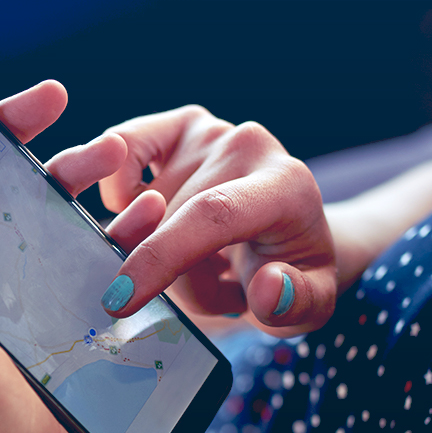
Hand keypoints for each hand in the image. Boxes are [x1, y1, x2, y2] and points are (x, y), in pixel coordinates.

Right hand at [49, 106, 336, 335]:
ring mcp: (211, 132)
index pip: (212, 214)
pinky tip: (146, 215)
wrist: (291, 233)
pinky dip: (119, 188)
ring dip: (159, 251)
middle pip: (170, 223)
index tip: (121, 300)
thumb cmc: (294, 273)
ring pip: (144, 206)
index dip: (162, 256)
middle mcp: (247, 146)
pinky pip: (124, 146)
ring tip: (205, 261)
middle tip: (220, 293)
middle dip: (178, 280)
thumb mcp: (312, 305)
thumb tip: (268, 287)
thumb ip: (297, 304)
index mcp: (286, 187)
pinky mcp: (181, 126)